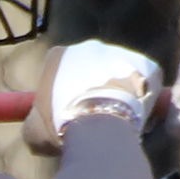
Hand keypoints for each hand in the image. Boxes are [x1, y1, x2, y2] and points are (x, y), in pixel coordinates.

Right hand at [23, 39, 163, 155]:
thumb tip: (36, 128)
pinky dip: (139, 97)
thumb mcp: (33, 131)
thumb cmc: (61, 125)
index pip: (57, 68)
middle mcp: (89, 47)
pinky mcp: (145, 65)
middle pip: (88, 67)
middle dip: (90, 87)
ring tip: (115, 118)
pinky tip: (133, 116)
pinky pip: (142, 82)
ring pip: (117, 74)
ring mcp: (120, 52)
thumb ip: (33, 123)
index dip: (60, 91)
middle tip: (92, 115)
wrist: (101, 126)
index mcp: (58, 55)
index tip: (65, 112)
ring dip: (115, 91)